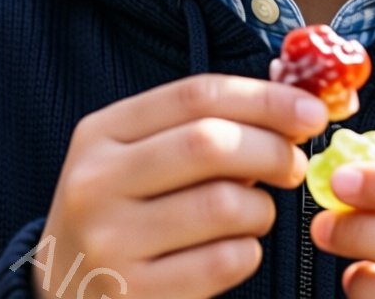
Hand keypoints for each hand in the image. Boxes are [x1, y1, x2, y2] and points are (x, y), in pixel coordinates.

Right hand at [33, 74, 329, 298]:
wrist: (62, 297)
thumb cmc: (118, 219)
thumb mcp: (132, 161)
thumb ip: (197, 128)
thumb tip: (291, 104)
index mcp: (100, 134)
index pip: (194, 95)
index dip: (264, 98)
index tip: (312, 111)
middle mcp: (97, 182)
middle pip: (211, 143)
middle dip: (272, 150)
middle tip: (294, 165)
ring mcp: (111, 241)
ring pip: (225, 204)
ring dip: (261, 208)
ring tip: (253, 215)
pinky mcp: (136, 292)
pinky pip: (225, 261)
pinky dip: (247, 253)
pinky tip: (232, 251)